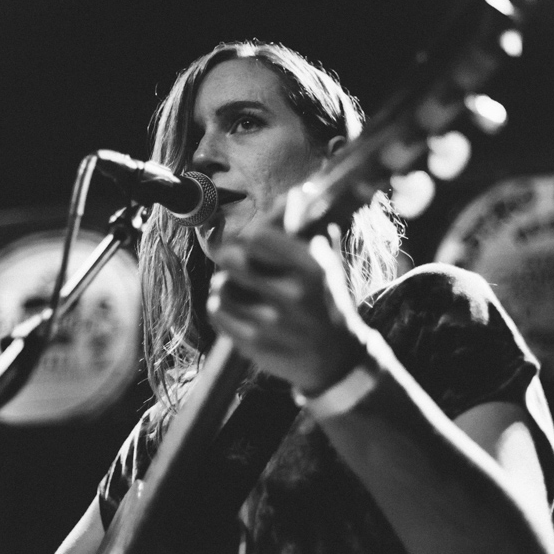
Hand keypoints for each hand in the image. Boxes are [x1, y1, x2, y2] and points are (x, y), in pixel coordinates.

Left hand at [207, 224, 368, 395]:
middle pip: (232, 257)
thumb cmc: (326, 302)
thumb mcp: (325, 263)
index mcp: (311, 268)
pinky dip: (221, 307)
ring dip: (224, 285)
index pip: (257, 235)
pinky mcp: (254, 344)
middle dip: (230, 257)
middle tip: (236, 263)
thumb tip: (295, 193)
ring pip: (221, 286)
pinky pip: (217, 312)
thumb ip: (307, 228)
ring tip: (238, 289)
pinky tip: (236, 309)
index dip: (248, 236)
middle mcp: (293, 294)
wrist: (336, 360)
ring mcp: (272, 321)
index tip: (251, 242)